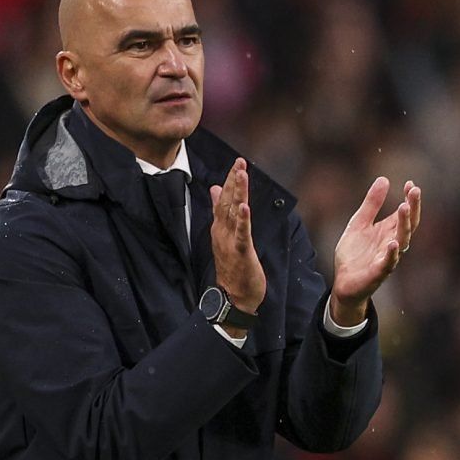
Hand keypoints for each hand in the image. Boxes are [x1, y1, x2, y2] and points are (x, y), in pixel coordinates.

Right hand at [209, 158, 268, 313]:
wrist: (233, 297)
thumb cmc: (232, 268)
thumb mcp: (225, 236)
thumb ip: (221, 213)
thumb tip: (215, 190)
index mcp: (220, 228)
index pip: (223, 200)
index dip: (230, 181)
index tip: (236, 163)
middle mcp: (222, 232)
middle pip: (227, 202)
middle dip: (234, 181)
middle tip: (239, 162)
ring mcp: (230, 241)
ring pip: (234, 213)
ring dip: (238, 193)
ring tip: (241, 175)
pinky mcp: (240, 252)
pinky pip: (242, 233)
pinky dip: (243, 219)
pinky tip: (245, 206)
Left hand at [327, 177, 421, 327]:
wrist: (343, 282)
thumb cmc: (355, 254)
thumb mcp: (359, 223)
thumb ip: (371, 204)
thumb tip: (384, 179)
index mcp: (389, 231)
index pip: (405, 213)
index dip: (410, 199)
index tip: (410, 183)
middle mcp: (393, 243)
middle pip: (408, 224)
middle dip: (412, 207)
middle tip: (414, 191)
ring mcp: (387, 258)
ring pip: (402, 241)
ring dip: (404, 225)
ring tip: (403, 207)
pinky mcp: (378, 273)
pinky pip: (388, 263)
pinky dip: (392, 254)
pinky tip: (393, 243)